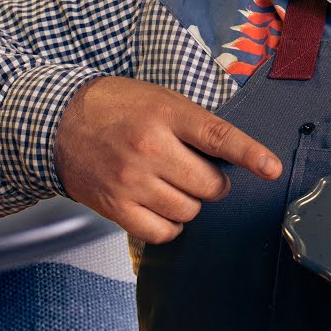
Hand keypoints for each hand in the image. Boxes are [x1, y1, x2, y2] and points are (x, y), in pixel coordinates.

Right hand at [54, 76, 281, 243]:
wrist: (58, 121)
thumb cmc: (114, 108)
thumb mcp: (158, 98)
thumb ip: (193, 124)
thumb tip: (233, 158)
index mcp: (164, 114)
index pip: (218, 137)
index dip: (250, 154)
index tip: (271, 168)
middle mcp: (149, 147)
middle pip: (210, 186)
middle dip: (212, 183)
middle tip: (195, 171)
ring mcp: (131, 180)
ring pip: (189, 211)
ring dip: (188, 203)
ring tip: (169, 184)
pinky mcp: (115, 205)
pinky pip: (162, 232)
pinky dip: (169, 224)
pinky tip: (159, 206)